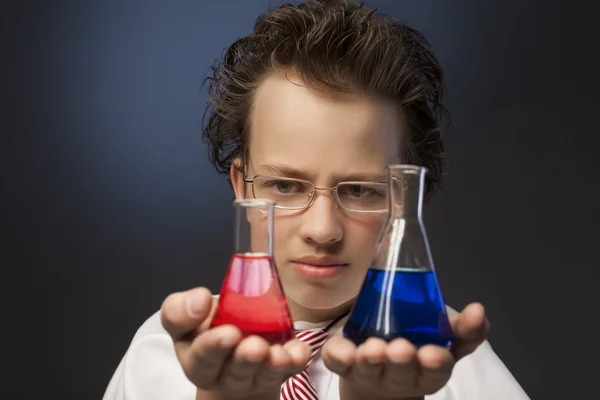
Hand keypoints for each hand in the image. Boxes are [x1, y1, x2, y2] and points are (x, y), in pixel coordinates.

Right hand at [160, 287, 310, 399]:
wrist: (231, 350)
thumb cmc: (209, 328)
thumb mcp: (187, 316)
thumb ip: (181, 308)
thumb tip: (200, 298)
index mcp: (197, 359)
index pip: (201, 357)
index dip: (213, 346)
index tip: (229, 332)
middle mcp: (226, 373)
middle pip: (235, 371)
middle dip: (246, 358)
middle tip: (255, 346)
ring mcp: (254, 376)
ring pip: (263, 374)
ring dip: (272, 363)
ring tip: (279, 353)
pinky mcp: (280, 372)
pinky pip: (290, 370)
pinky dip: (296, 360)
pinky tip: (299, 352)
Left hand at [322, 302, 489, 399]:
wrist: (377, 366)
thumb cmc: (415, 344)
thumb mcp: (444, 337)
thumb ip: (463, 328)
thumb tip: (479, 310)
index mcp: (426, 369)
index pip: (435, 371)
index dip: (435, 364)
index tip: (435, 354)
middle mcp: (398, 376)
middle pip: (401, 373)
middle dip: (401, 361)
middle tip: (401, 349)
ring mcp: (368, 371)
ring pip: (369, 370)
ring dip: (371, 359)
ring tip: (372, 349)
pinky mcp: (343, 363)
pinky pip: (338, 362)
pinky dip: (339, 357)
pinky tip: (342, 352)